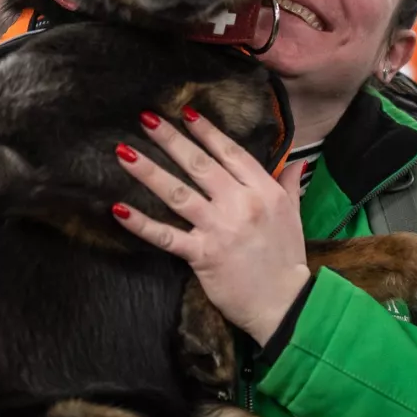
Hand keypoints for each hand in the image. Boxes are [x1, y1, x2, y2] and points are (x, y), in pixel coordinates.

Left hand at [112, 107, 310, 344]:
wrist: (285, 303)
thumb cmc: (288, 260)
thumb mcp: (293, 216)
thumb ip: (289, 186)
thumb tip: (296, 163)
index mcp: (264, 192)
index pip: (231, 154)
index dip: (207, 132)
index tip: (186, 113)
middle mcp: (241, 204)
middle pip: (199, 166)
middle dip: (170, 140)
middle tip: (146, 118)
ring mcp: (220, 229)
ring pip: (177, 193)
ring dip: (148, 171)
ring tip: (124, 152)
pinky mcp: (202, 255)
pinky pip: (166, 236)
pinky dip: (142, 224)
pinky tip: (119, 210)